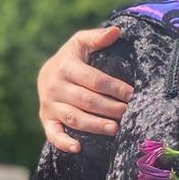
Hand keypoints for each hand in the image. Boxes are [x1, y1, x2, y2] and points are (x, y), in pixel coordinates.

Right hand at [38, 26, 133, 151]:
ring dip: (95, 125)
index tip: (132, 94)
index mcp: (65, 66)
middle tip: (129, 113)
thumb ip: (97, 38)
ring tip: (116, 129)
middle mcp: (54, 86)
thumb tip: (116, 31)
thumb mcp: (81, 43)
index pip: (94, 79)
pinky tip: (78, 148)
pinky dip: (63, 142)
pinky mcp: (46, 120)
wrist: (46, 74)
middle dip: (110, 108)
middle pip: (87, 100)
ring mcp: (49, 105)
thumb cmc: (72, 58)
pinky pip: (53, 134)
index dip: (114, 87)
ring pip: (74, 118)